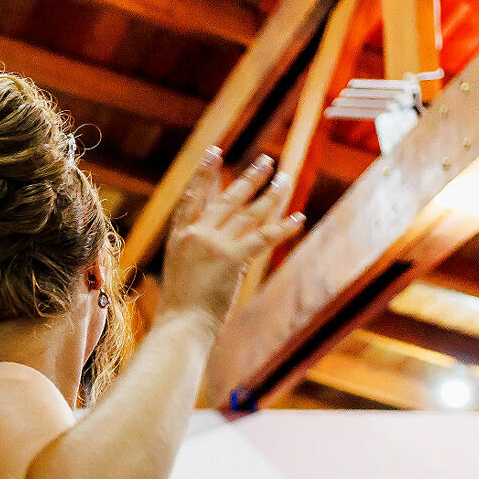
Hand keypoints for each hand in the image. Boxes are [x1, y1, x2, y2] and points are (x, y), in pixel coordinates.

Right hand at [161, 149, 303, 333]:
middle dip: (248, 178)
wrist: (180, 325)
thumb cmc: (179, 308)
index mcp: (179, 237)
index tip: (214, 152)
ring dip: (270, 194)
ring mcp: (214, 245)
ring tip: (285, 178)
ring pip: (248, 213)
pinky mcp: (232, 259)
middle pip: (227, 198)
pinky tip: (299, 217)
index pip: (193, 197)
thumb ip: (192, 252)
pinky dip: (283, 227)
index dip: (203, 174)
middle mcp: (196, 235)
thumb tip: (207, 245)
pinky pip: (263, 238)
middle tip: (266, 161)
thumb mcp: (179, 271)